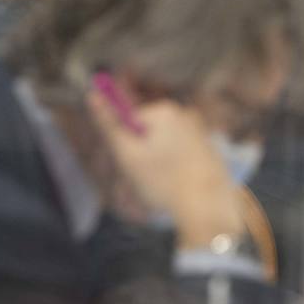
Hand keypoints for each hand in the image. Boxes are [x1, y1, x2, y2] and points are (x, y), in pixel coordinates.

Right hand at [85, 88, 241, 250]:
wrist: (207, 207)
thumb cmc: (163, 181)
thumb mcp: (127, 154)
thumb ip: (109, 124)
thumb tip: (92, 96)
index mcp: (164, 112)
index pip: (132, 123)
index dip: (128, 146)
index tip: (134, 164)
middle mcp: (186, 116)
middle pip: (151, 135)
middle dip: (144, 155)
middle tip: (147, 178)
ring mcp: (202, 133)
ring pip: (167, 148)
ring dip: (160, 165)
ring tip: (166, 186)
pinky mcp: (211, 152)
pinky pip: (184, 158)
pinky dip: (178, 170)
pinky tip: (182, 187)